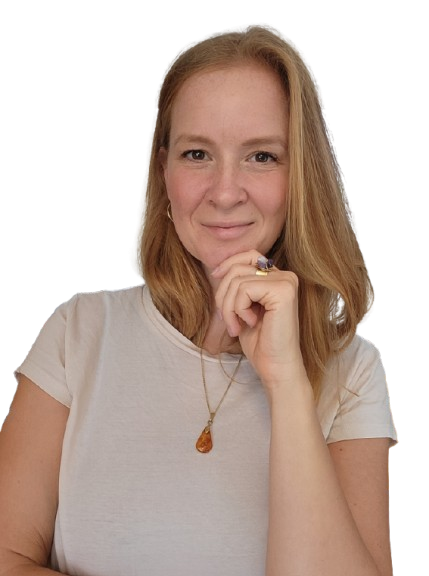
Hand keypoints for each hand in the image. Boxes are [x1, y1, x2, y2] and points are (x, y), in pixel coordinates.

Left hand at [212, 250, 307, 389]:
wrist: (275, 366)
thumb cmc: (260, 342)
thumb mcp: (243, 308)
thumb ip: (238, 286)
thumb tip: (219, 269)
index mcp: (278, 277)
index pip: (248, 255)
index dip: (228, 264)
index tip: (215, 277)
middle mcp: (286, 276)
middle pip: (238, 268)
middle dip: (223, 295)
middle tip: (229, 321)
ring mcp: (286, 281)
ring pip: (237, 280)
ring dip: (228, 307)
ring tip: (236, 326)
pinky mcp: (283, 291)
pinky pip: (244, 289)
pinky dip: (238, 309)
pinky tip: (250, 323)